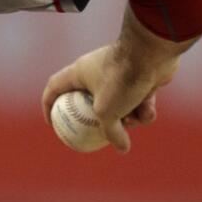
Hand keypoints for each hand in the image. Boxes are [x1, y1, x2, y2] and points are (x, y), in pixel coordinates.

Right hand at [41, 7, 195, 152]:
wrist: (152, 53)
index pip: (54, 88)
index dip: (49, 106)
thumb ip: (110, 133)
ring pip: (118, 103)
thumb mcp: (108, 111)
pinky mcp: (138, 76)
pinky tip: (149, 108)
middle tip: (101, 134)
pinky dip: (143, 107)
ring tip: (135, 119)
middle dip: (100, 119)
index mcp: (78, 74)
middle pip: (90, 100)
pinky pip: (136, 98)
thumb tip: (122, 148)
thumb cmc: (122, 78)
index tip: (53, 124)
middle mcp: (95, 71)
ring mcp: (118, 73)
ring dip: (128, 116)